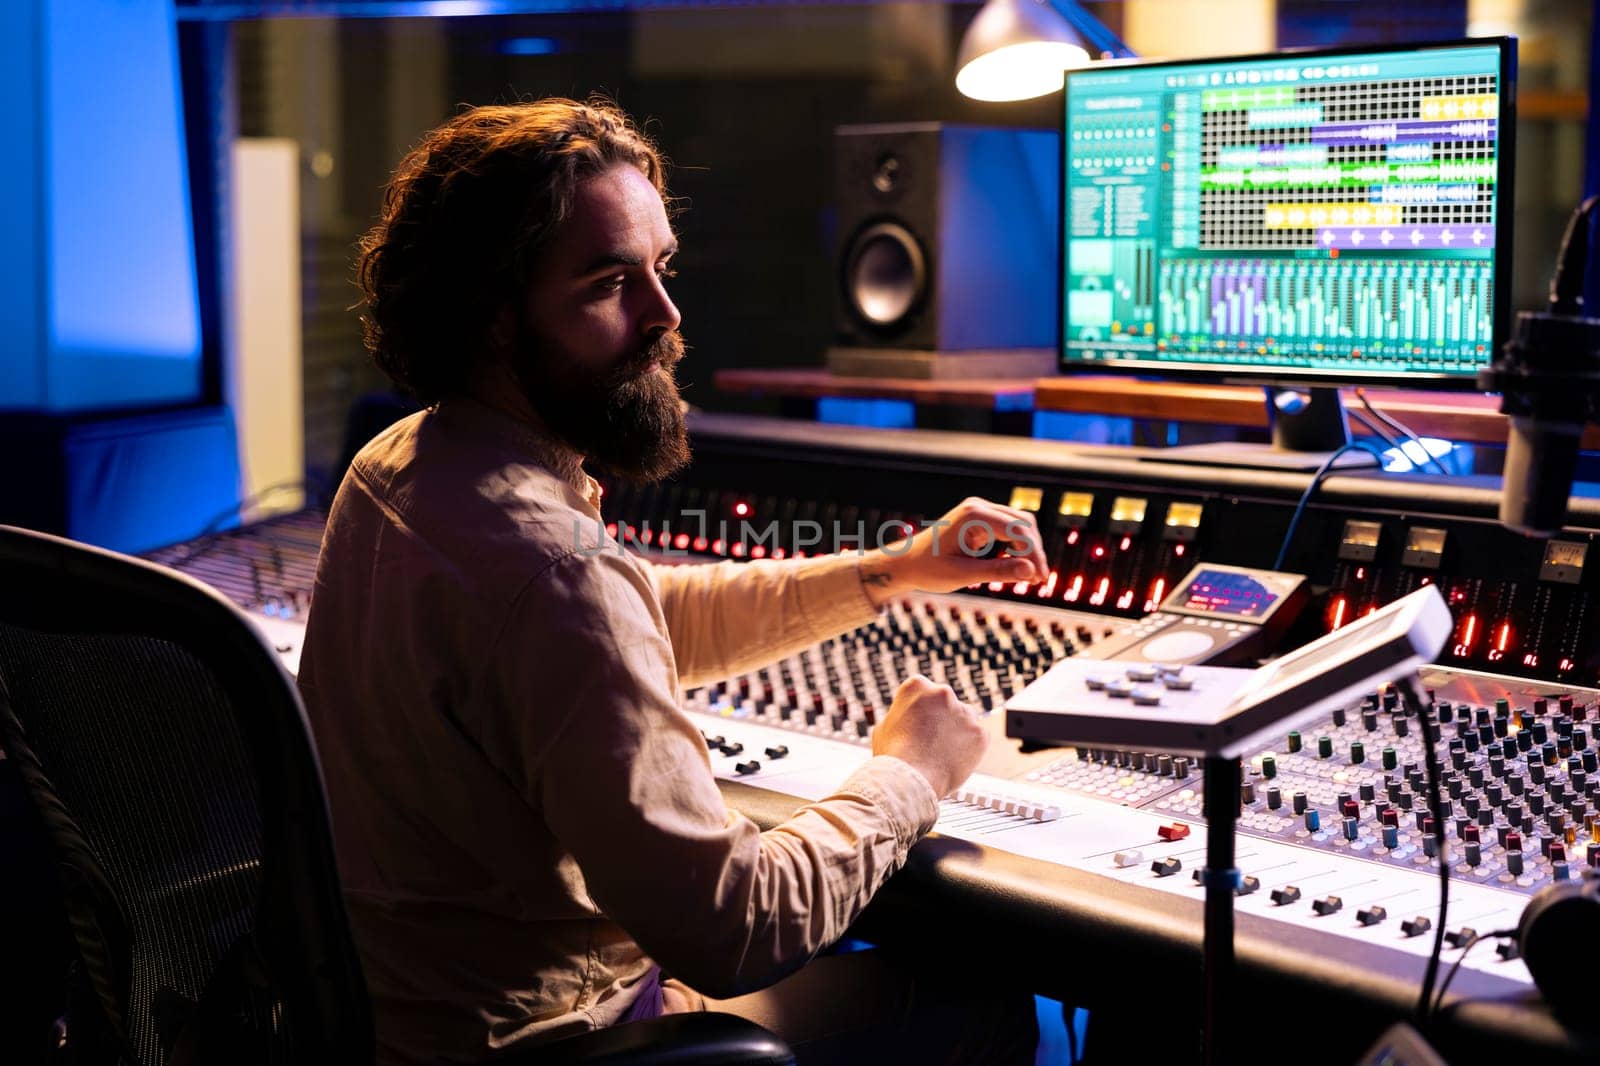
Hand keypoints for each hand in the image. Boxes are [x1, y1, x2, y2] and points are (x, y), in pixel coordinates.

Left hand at [859, 497, 1047, 605]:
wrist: (907, 563)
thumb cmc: (929, 570)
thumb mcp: (963, 575)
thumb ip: (997, 572)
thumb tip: (1031, 572)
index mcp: (973, 516)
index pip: (1017, 530)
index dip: (1034, 554)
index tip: (1040, 578)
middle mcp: (978, 506)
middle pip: (1023, 523)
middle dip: (1034, 551)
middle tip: (1039, 580)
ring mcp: (979, 510)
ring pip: (1020, 524)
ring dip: (1029, 548)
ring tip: (1033, 577)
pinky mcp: (980, 519)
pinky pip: (1009, 528)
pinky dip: (1018, 546)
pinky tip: (1020, 567)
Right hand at [871, 675, 986, 797]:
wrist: (909, 782)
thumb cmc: (892, 757)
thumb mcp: (884, 727)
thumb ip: (901, 715)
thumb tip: (908, 717)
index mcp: (917, 686)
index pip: (923, 692)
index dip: (919, 711)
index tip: (917, 726)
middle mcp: (943, 692)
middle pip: (946, 703)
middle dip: (940, 718)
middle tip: (929, 742)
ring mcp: (964, 713)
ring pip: (964, 719)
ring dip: (957, 731)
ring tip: (941, 755)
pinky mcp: (980, 733)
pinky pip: (977, 739)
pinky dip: (970, 749)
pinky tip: (953, 761)